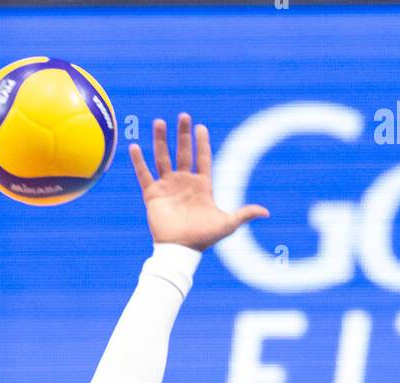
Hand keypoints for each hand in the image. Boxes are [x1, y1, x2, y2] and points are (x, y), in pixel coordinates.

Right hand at [129, 113, 268, 251]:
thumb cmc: (204, 238)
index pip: (203, 158)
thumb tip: (266, 212)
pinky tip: (134, 146)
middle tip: (184, 116)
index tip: (201, 127)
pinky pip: (143, 174)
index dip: (202, 143)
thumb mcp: (227, 224)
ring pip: (162, 158)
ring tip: (159, 121)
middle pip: (183, 152)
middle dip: (183, 134)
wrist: (180, 250)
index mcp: (202, 186)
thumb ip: (244, 214)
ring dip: (160, 140)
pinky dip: (138, 161)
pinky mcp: (153, 194)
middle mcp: (184, 182)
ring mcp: (168, 187)